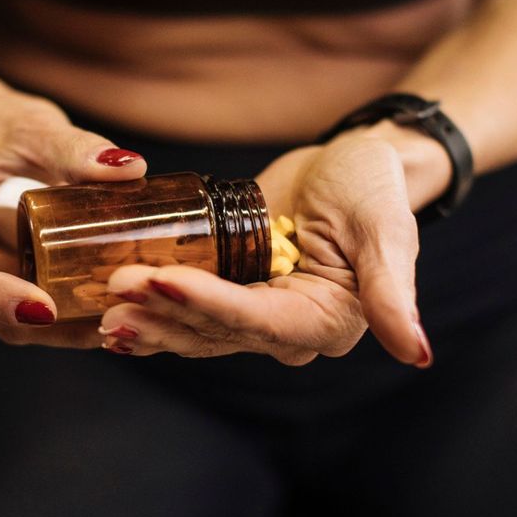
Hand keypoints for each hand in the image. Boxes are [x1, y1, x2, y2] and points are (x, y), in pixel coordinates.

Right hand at [0, 89, 146, 347]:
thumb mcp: (33, 127)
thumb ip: (74, 147)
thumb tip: (128, 168)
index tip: (46, 311)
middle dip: (52, 325)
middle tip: (114, 316)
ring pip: (20, 322)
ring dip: (70, 326)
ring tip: (128, 313)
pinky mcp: (6, 286)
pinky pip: (39, 313)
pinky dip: (76, 314)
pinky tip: (120, 307)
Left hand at [97, 134, 435, 365]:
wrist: (349, 164)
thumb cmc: (373, 189)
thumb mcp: (384, 230)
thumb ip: (392, 292)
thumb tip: (415, 353)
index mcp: (327, 323)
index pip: (258, 321)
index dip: (208, 304)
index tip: (162, 279)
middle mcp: (287, 331)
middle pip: (215, 330)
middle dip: (163, 310)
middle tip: (114, 288)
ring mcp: (253, 315)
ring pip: (192, 328)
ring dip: (146, 315)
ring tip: (101, 300)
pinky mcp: (229, 293)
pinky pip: (183, 307)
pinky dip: (148, 304)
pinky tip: (107, 303)